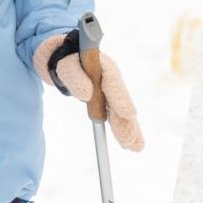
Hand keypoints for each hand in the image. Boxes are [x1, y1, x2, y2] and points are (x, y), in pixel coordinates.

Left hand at [34, 35, 143, 151]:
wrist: (65, 56)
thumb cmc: (66, 59)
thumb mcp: (65, 66)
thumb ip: (76, 77)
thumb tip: (87, 94)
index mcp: (103, 66)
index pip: (113, 83)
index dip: (121, 99)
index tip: (130, 114)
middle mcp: (112, 79)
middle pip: (121, 102)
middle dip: (127, 122)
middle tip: (132, 142)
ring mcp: (112, 90)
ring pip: (121, 111)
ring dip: (129, 129)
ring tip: (137, 147)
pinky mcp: (108, 99)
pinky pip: (117, 116)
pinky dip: (124, 129)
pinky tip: (131, 143)